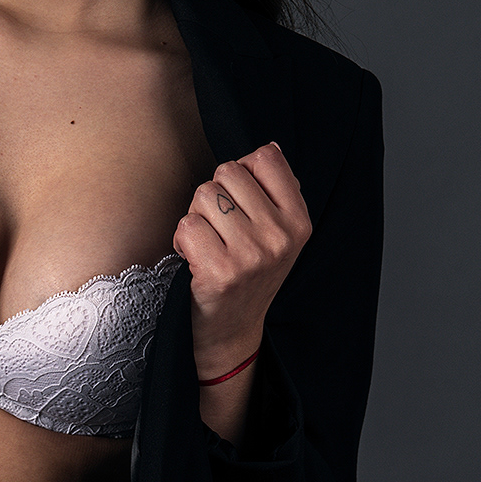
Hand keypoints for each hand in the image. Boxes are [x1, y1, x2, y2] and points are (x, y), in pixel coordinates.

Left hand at [173, 143, 310, 377]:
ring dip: (196, 218)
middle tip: (219, 229)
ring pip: (203, 195)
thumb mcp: (278, 234)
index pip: (266, 158)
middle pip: (227, 173)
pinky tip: (194, 260)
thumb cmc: (249, 275)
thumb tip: (269, 148)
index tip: (240, 201)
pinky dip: (181, 240)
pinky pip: (186, 225)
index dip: (242, 172)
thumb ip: (275, 192)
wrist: (232, 332)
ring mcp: (252, 254)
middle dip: (213, 195)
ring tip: (208, 245)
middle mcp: (280, 236)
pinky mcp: (221, 272)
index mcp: (298, 221)